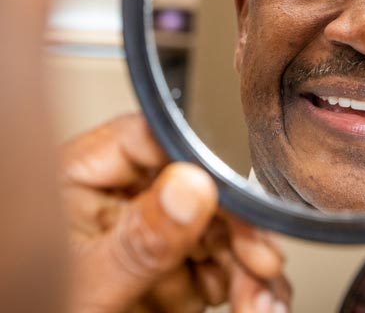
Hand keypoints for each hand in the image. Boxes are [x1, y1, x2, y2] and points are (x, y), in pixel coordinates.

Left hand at [61, 114, 289, 312]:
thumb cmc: (35, 307)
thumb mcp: (86, 284)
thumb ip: (140, 239)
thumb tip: (193, 184)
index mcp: (85, 176)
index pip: (149, 139)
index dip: (198, 158)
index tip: (234, 192)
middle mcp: (124, 197)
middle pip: (199, 187)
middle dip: (237, 230)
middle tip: (260, 259)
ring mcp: (151, 232)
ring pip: (219, 229)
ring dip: (248, 266)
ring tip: (259, 300)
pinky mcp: (172, 267)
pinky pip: (220, 264)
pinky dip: (245, 284)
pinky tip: (255, 301)